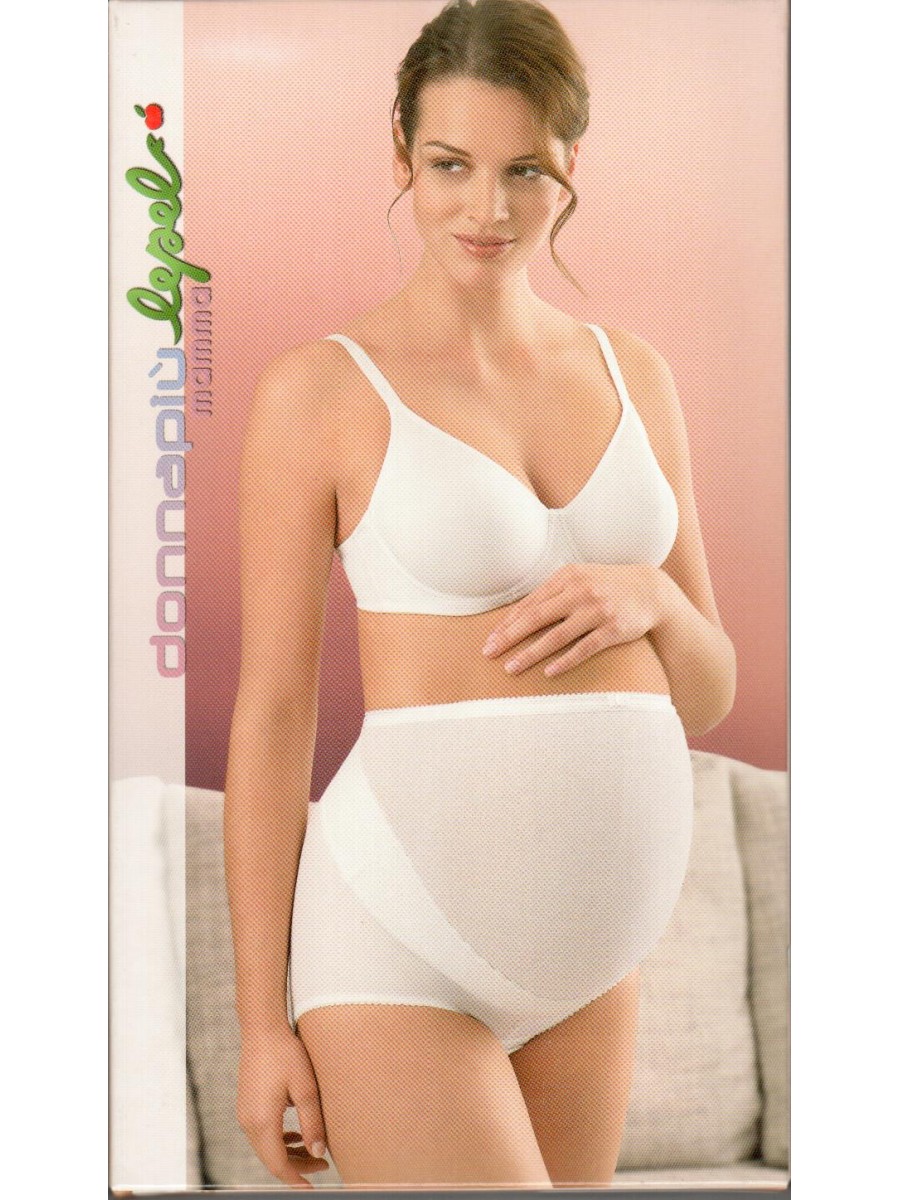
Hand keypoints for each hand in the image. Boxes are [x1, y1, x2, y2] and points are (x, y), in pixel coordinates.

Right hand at [237, 1023, 329, 1188]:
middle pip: (272, 1159)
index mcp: (262, 1122)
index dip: (296, 1180)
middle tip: (323, 1166)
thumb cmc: (286, 1054)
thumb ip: (313, 1124)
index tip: (312, 1189)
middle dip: (297, 1167)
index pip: (278, 1165)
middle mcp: (248, 1122)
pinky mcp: (247, 1105)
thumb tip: (318, 1153)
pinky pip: (262, 1133)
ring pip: (267, 1147)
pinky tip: (296, 1133)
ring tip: (315, 1150)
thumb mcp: (306, 1089)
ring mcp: (244, 1114)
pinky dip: (279, 1140)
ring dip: (289, 1153)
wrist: (262, 1028)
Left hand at [481, 562, 663, 677]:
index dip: (508, 623)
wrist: (651, 590)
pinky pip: (583, 649)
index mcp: (567, 577)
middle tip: (489, 653)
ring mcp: (597, 611)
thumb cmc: (607, 586)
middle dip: (509, 637)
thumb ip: (552, 593)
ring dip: (531, 654)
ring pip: (556, 636)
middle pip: (536, 618)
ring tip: (512, 668)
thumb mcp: (580, 579)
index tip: (490, 638)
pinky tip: (548, 672)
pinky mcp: (613, 629)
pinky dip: (565, 661)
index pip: (530, 603)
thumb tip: (516, 615)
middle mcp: (580, 592)